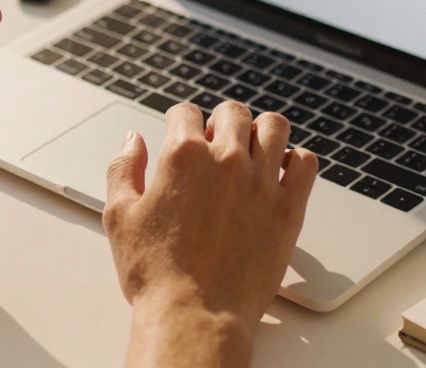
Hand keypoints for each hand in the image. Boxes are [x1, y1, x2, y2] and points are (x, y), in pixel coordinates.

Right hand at [104, 101, 318, 367]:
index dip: (179, 122)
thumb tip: (133, 140)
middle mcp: (226, 160)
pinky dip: (295, 161)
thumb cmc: (155, 273)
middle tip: (215, 143)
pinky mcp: (289, 208)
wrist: (196, 315)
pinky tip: (279, 174)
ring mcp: (262, 182)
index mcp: (183, 156)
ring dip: (261, 132)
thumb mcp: (119, 216)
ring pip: (274, 127)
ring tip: (252, 150)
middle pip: (233, 112)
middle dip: (221, 121)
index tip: (181, 134)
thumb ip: (123, 169)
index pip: (186, 112)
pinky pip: (306, 163)